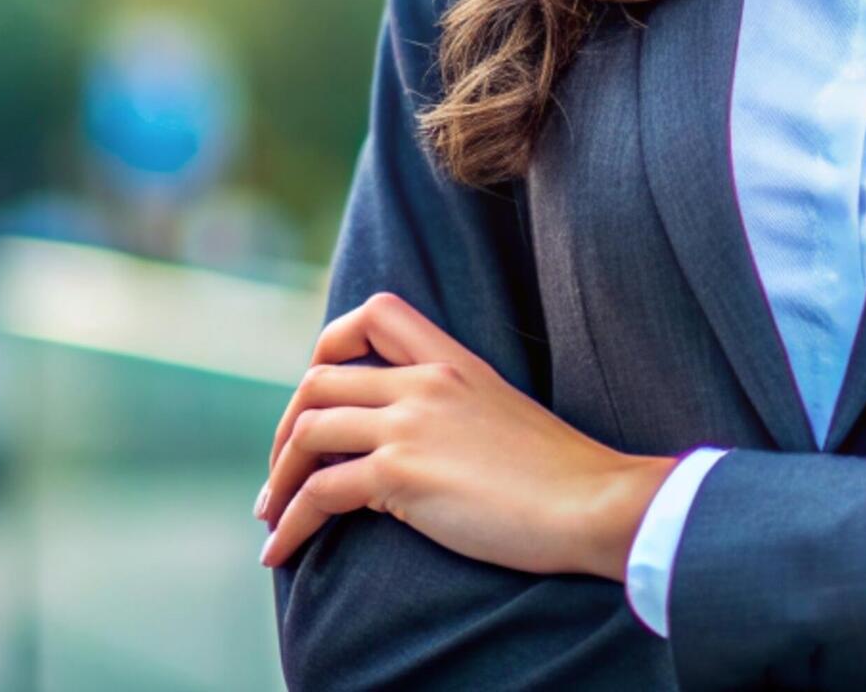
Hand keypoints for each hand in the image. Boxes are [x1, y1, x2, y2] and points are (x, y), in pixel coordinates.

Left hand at [253, 290, 678, 577]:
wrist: (593, 501)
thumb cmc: (562, 474)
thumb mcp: (503, 416)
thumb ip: (454, 413)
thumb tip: (403, 451)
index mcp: (454, 361)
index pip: (375, 313)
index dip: (330, 344)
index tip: (320, 393)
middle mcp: (425, 383)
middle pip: (319, 379)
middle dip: (286, 427)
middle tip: (283, 471)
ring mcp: (411, 424)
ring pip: (307, 432)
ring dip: (278, 479)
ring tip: (272, 515)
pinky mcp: (401, 473)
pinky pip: (320, 492)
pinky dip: (290, 524)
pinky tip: (282, 551)